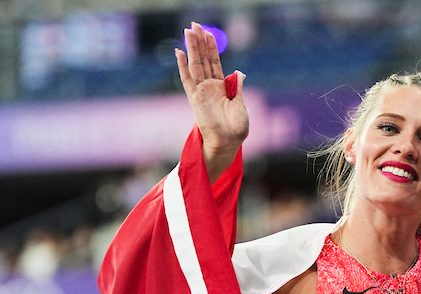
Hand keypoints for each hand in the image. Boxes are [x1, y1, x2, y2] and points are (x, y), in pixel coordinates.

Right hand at [176, 23, 248, 161]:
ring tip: (188, 31)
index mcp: (222, 87)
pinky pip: (187, 79)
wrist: (228, 143)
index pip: (215, 62)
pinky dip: (183, 66)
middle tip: (194, 24)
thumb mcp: (241, 105)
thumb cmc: (236, 128)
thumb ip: (238, 88)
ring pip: (195, 64)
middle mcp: (210, 86)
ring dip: (192, 48)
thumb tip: (239, 72)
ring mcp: (201, 91)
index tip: (208, 33)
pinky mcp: (195, 98)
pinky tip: (179, 52)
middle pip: (203, 59)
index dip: (211, 47)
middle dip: (199, 42)